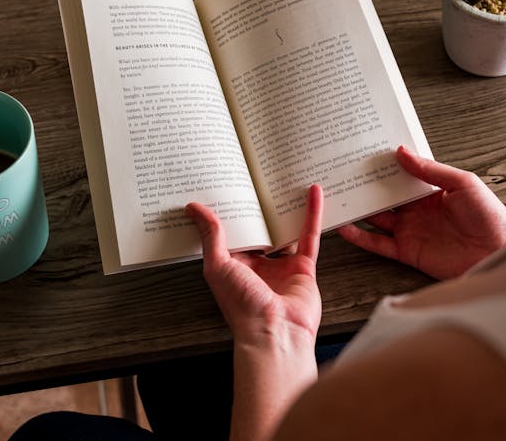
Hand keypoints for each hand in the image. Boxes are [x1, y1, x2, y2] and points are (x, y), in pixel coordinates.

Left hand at [188, 186, 324, 440]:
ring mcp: (282, 266)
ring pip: (284, 230)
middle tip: (255, 173)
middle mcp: (257, 265)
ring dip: (285, 207)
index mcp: (233, 265)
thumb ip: (210, 235)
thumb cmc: (242, 306)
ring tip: (285, 178)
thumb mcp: (218, 265)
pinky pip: (309, 236)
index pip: (230, 231)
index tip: (223, 184)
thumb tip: (192, 208)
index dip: (228, 210)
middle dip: (257, 205)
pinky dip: (312, 213)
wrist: (275, 332)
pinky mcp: (304, 268)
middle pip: (259, 228)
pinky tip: (313, 192)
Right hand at [337, 146, 505, 279]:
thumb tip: (402, 152)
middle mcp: (416, 209)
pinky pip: (377, 243)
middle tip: (339, 173)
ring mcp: (409, 230)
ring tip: (335, 199)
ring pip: (375, 218)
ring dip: (357, 210)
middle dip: (363, 186)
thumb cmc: (489, 217)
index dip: (382, 165)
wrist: (499, 253)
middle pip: (382, 195)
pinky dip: (360, 237)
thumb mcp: (463, 184)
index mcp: (429, 190)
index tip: (361, 153)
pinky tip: (344, 228)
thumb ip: (431, 170)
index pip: (399, 174)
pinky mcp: (406, 251)